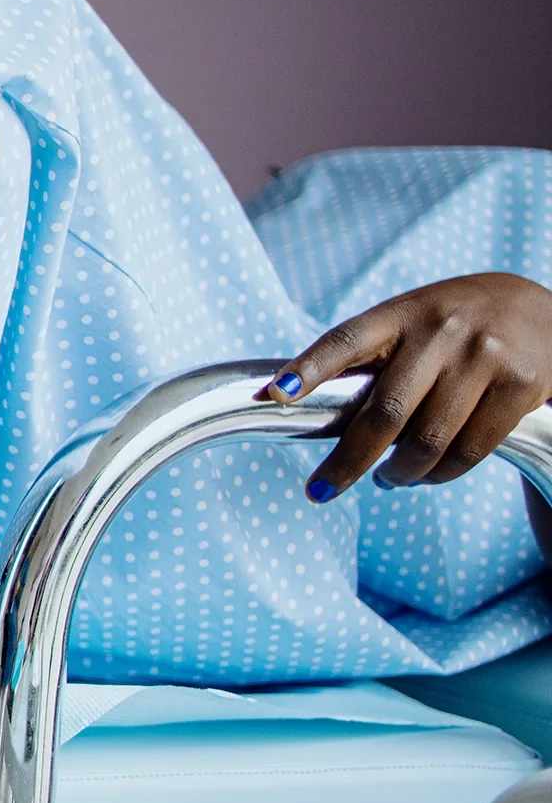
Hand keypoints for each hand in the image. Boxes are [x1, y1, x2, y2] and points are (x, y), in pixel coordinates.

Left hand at [264, 273, 551, 500]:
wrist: (542, 312)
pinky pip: (471, 449)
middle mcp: (441, 330)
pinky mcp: (520, 384)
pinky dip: (441, 474)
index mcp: (401, 313)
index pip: (345, 339)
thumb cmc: (455, 326)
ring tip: (388, 479)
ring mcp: (483, 357)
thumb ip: (374, 355)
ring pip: (428, 440)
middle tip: (322, 490)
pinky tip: (428, 475)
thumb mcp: (413, 320)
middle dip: (348, 461)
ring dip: (399, 473)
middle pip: (385, 412)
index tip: (276, 396)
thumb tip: (306, 409)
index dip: (309, 368)